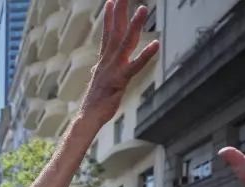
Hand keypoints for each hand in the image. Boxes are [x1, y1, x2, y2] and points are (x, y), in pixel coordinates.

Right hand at [80, 0, 158, 124]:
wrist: (88, 116)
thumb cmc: (95, 102)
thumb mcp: (99, 81)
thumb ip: (102, 70)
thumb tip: (99, 66)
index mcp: (103, 60)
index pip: (106, 34)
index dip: (108, 18)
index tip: (110, 2)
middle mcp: (108, 60)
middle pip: (115, 31)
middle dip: (120, 12)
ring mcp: (114, 69)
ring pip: (126, 43)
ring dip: (134, 25)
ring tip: (142, 9)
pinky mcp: (120, 80)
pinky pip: (135, 66)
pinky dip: (145, 55)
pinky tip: (155, 44)